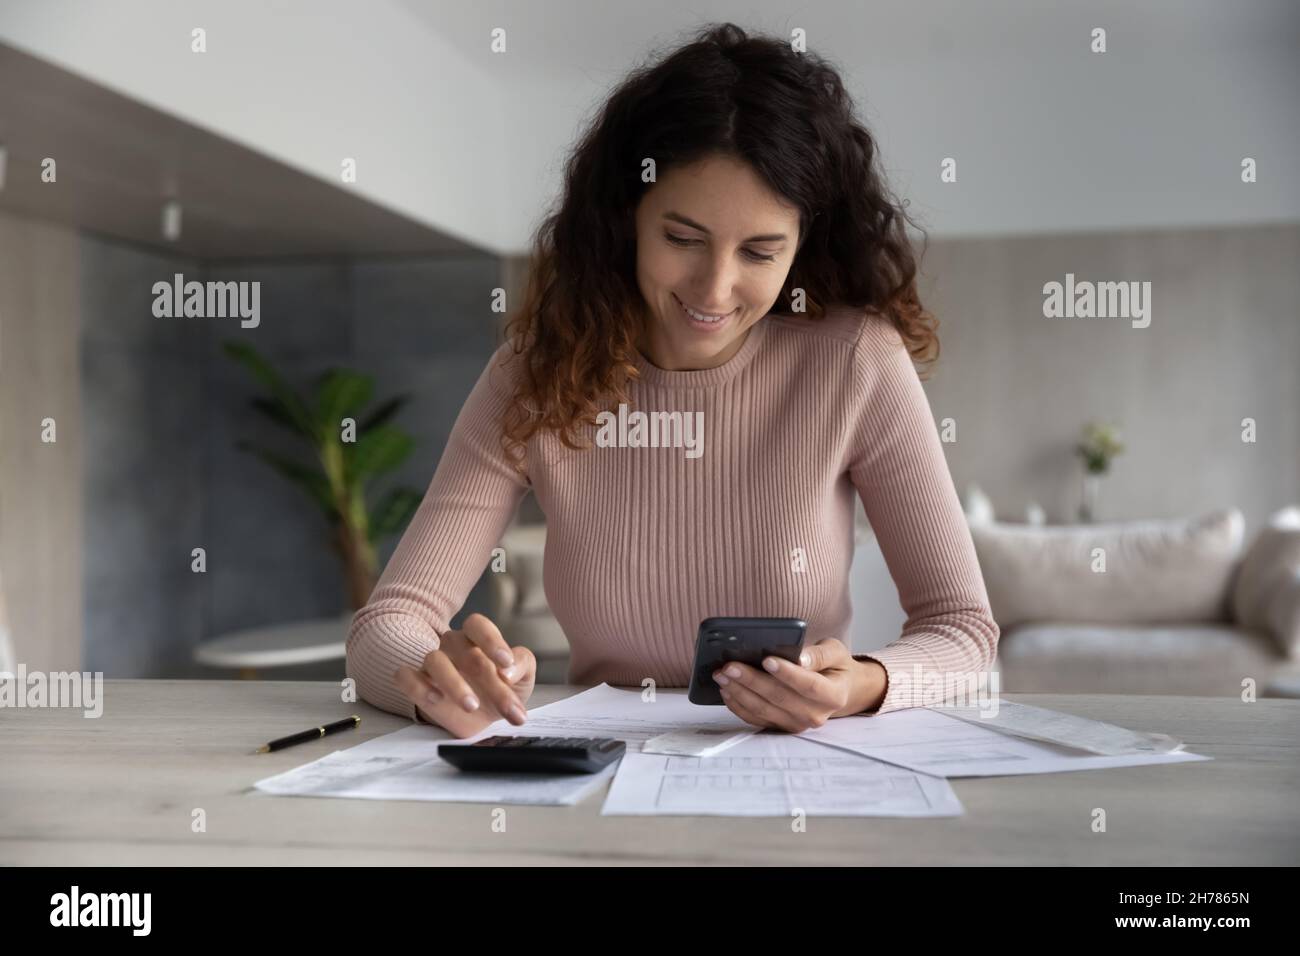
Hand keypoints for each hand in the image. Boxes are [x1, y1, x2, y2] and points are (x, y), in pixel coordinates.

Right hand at [393, 613, 536, 738]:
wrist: (483, 721)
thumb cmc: (501, 691)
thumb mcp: (522, 679)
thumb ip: (522, 664)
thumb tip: (508, 671)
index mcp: (477, 639)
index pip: (476, 624)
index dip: (491, 640)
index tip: (506, 663)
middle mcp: (453, 647)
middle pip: (461, 648)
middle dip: (487, 678)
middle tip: (506, 705)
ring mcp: (433, 665)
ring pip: (434, 659)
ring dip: (454, 683)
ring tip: (473, 706)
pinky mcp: (417, 685)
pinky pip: (404, 676)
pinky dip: (416, 686)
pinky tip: (436, 700)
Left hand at [712, 638, 882, 732]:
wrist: (839, 690)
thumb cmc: (835, 667)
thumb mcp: (836, 652)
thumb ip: (819, 654)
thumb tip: (799, 657)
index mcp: (833, 695)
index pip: (808, 685)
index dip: (787, 674)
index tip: (767, 659)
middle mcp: (815, 715)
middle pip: (780, 698)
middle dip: (752, 681)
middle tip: (730, 665)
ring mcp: (797, 724)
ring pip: (764, 710)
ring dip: (739, 693)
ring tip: (722, 675)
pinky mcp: (781, 727)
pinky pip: (756, 719)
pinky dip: (738, 705)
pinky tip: (726, 690)